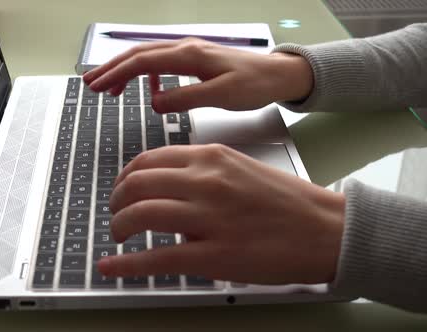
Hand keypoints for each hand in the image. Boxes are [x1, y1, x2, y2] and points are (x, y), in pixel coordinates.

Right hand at [83, 38, 312, 112]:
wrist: (276, 75)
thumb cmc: (254, 85)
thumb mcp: (221, 95)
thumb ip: (186, 98)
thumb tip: (155, 102)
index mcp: (188, 55)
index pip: (142, 62)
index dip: (116, 74)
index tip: (97, 87)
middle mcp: (185, 49)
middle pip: (138, 54)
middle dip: (111, 69)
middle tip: (90, 84)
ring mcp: (188, 53)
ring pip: (147, 57)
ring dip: (125, 71)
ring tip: (109, 89)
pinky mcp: (193, 61)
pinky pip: (161, 64)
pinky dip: (145, 75)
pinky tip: (147, 90)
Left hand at [99, 144, 344, 284]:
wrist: (326, 229)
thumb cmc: (287, 201)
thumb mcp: (239, 169)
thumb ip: (201, 174)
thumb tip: (168, 192)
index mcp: (210, 157)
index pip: (149, 160)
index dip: (125, 177)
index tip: (122, 188)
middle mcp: (205, 180)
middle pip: (137, 184)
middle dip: (116, 200)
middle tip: (115, 213)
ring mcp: (208, 217)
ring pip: (140, 214)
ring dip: (119, 225)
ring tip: (119, 235)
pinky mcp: (214, 254)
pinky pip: (157, 258)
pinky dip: (126, 263)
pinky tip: (111, 266)